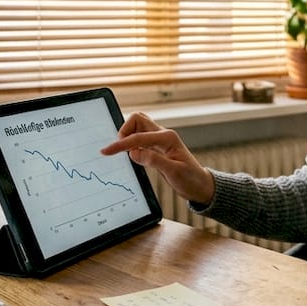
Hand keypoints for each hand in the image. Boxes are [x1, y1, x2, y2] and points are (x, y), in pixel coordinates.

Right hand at [99, 112, 215, 204]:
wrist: (199, 186)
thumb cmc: (190, 179)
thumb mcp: (173, 172)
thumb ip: (154, 161)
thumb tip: (134, 153)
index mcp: (168, 138)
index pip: (138, 137)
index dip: (120, 144)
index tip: (106, 151)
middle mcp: (163, 135)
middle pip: (137, 119)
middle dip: (124, 130)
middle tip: (118, 148)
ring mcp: (159, 140)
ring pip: (137, 127)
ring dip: (127, 136)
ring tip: (122, 152)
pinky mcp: (156, 148)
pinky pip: (139, 138)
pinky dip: (130, 143)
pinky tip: (129, 155)